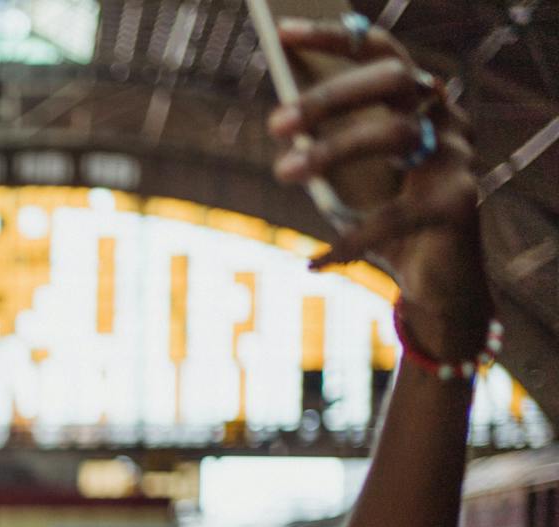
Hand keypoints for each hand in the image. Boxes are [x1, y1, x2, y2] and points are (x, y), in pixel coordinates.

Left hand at [268, 18, 488, 339]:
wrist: (437, 282)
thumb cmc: (383, 219)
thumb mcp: (351, 180)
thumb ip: (328, 147)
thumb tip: (285, 122)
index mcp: (418, 102)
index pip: (381, 52)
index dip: (335, 37)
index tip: (283, 34)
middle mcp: (445, 118)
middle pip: (393, 80)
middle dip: (330, 96)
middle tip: (276, 122)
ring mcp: (458, 157)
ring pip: (397, 133)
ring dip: (333, 151)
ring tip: (284, 172)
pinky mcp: (460, 203)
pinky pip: (397, 214)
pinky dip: (350, 238)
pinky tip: (315, 261)